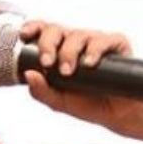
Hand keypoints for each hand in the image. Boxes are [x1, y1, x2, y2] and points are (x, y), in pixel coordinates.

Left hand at [17, 20, 138, 130]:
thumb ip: (41, 91)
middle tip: (47, 63)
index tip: (24, 36)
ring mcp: (96, 42)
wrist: (117, 115)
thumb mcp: (59, 102)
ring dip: (69, 52)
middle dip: (48, 44)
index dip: (33, 28)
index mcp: (60, 50)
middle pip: (57, 30)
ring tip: (68, 72)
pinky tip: (89, 63)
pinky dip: (95, 50)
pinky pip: (104, 40)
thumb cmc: (88, 104)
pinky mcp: (117, 45)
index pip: (44, 31)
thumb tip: (29, 74)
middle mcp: (77, 42)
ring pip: (78, 35)